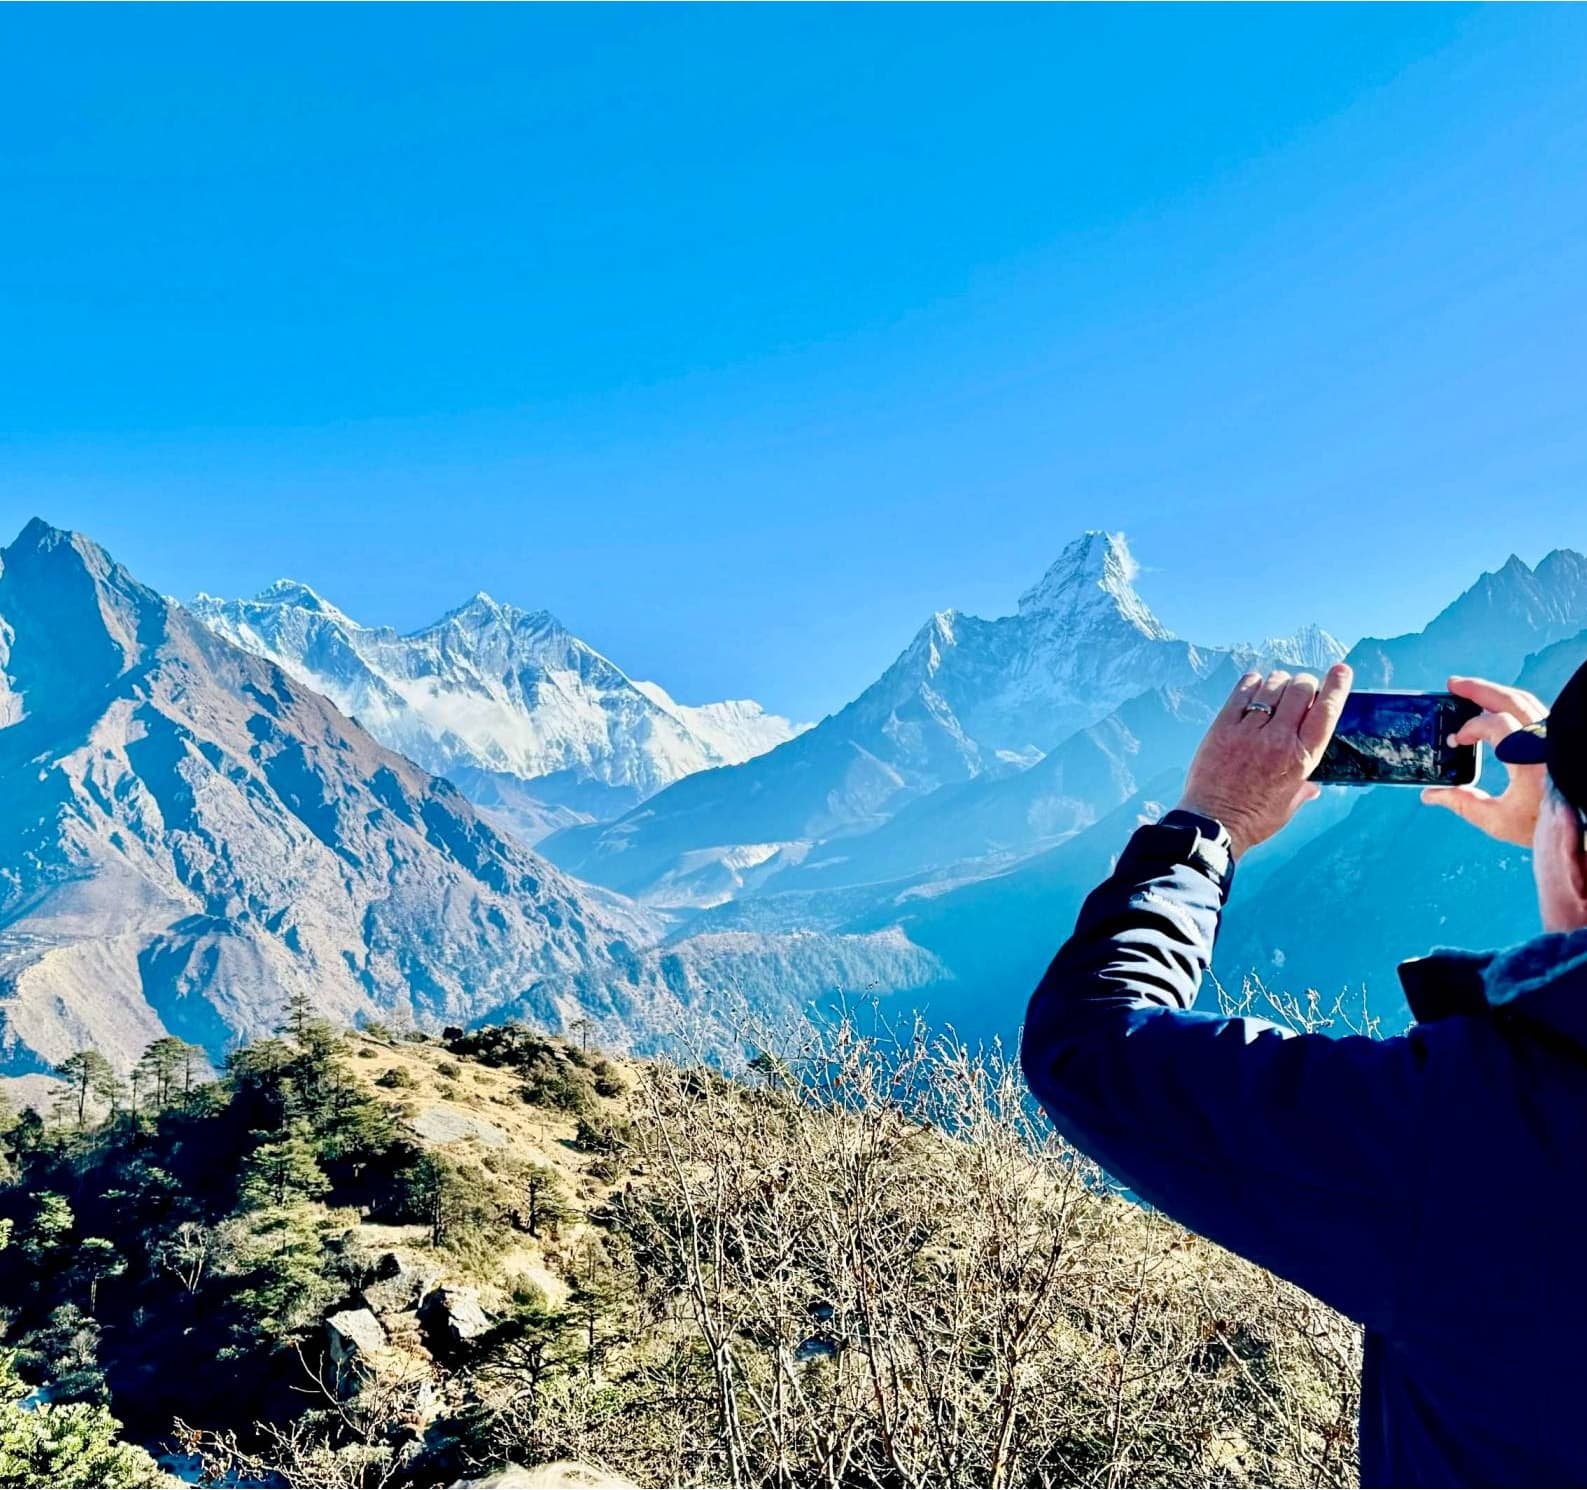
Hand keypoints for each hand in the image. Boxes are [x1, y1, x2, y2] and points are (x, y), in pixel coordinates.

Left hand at [1176, 665, 1352, 857]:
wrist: (1213, 824)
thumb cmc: (1254, 819)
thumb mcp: (1289, 805)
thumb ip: (1304, 789)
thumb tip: (1314, 786)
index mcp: (1302, 758)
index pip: (1326, 711)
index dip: (1337, 686)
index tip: (1341, 670)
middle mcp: (1279, 739)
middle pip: (1301, 689)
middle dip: (1305, 684)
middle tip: (1300, 689)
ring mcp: (1249, 731)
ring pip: (1272, 686)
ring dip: (1278, 682)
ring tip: (1276, 690)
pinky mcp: (1222, 727)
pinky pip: (1241, 691)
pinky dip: (1251, 682)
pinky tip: (1253, 685)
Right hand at [1420, 675, 1548, 846]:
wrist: (1578, 826)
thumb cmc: (1544, 826)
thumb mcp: (1499, 821)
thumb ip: (1463, 804)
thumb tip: (1431, 794)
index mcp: (1530, 761)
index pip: (1496, 724)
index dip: (1470, 728)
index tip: (1455, 741)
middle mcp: (1547, 742)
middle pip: (1511, 700)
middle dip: (1478, 689)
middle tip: (1452, 684)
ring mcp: (1555, 736)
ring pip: (1524, 701)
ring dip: (1494, 692)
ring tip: (1468, 689)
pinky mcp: (1558, 737)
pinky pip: (1533, 710)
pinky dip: (1509, 703)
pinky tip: (1494, 706)